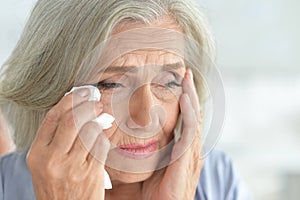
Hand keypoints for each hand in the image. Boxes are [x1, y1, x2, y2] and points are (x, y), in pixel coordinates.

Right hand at [26, 88, 109, 199]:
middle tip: (96, 101)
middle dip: (87, 105)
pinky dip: (106, 133)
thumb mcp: (45, 165)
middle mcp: (52, 159)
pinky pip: (101, 144)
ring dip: (99, 118)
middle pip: (71, 120)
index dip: (69, 101)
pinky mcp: (90, 173)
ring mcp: (72, 167)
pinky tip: (106, 130)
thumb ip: (55, 140)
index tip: (81, 92)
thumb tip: (76, 111)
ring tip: (102, 114)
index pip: (52, 118)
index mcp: (38, 154)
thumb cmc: (57, 187)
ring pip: (89, 130)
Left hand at [142, 69, 203, 199]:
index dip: (184, 100)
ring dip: (191, 97)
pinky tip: (185, 98)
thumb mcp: (149, 166)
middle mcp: (190, 149)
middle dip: (190, 93)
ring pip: (194, 119)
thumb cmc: (151, 193)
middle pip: (193, 115)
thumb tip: (129, 135)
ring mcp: (191, 155)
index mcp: (182, 150)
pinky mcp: (187, 160)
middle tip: (184, 73)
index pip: (186, 119)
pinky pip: (190, 132)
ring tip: (186, 79)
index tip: (177, 82)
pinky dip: (189, 114)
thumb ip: (147, 150)